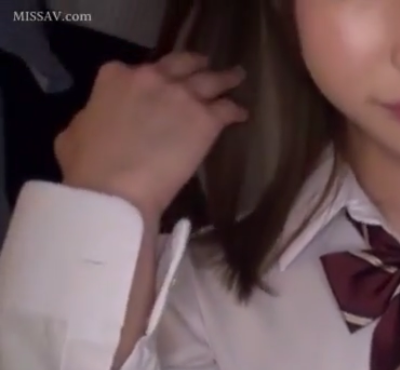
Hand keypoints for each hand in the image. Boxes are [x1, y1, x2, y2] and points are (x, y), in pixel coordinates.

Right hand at [55, 52, 247, 222]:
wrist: (115, 190)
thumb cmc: (88, 167)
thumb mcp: (72, 133)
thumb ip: (90, 117)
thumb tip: (97, 119)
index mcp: (115, 78)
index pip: (133, 69)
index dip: (146, 79)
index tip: (153, 87)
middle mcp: (152, 78)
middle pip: (181, 64)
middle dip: (193, 64)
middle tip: (203, 67)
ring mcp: (182, 96)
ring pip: (211, 79)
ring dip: (225, 79)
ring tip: (236, 78)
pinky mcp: (205, 119)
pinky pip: (227, 109)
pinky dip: (236, 111)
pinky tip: (241, 115)